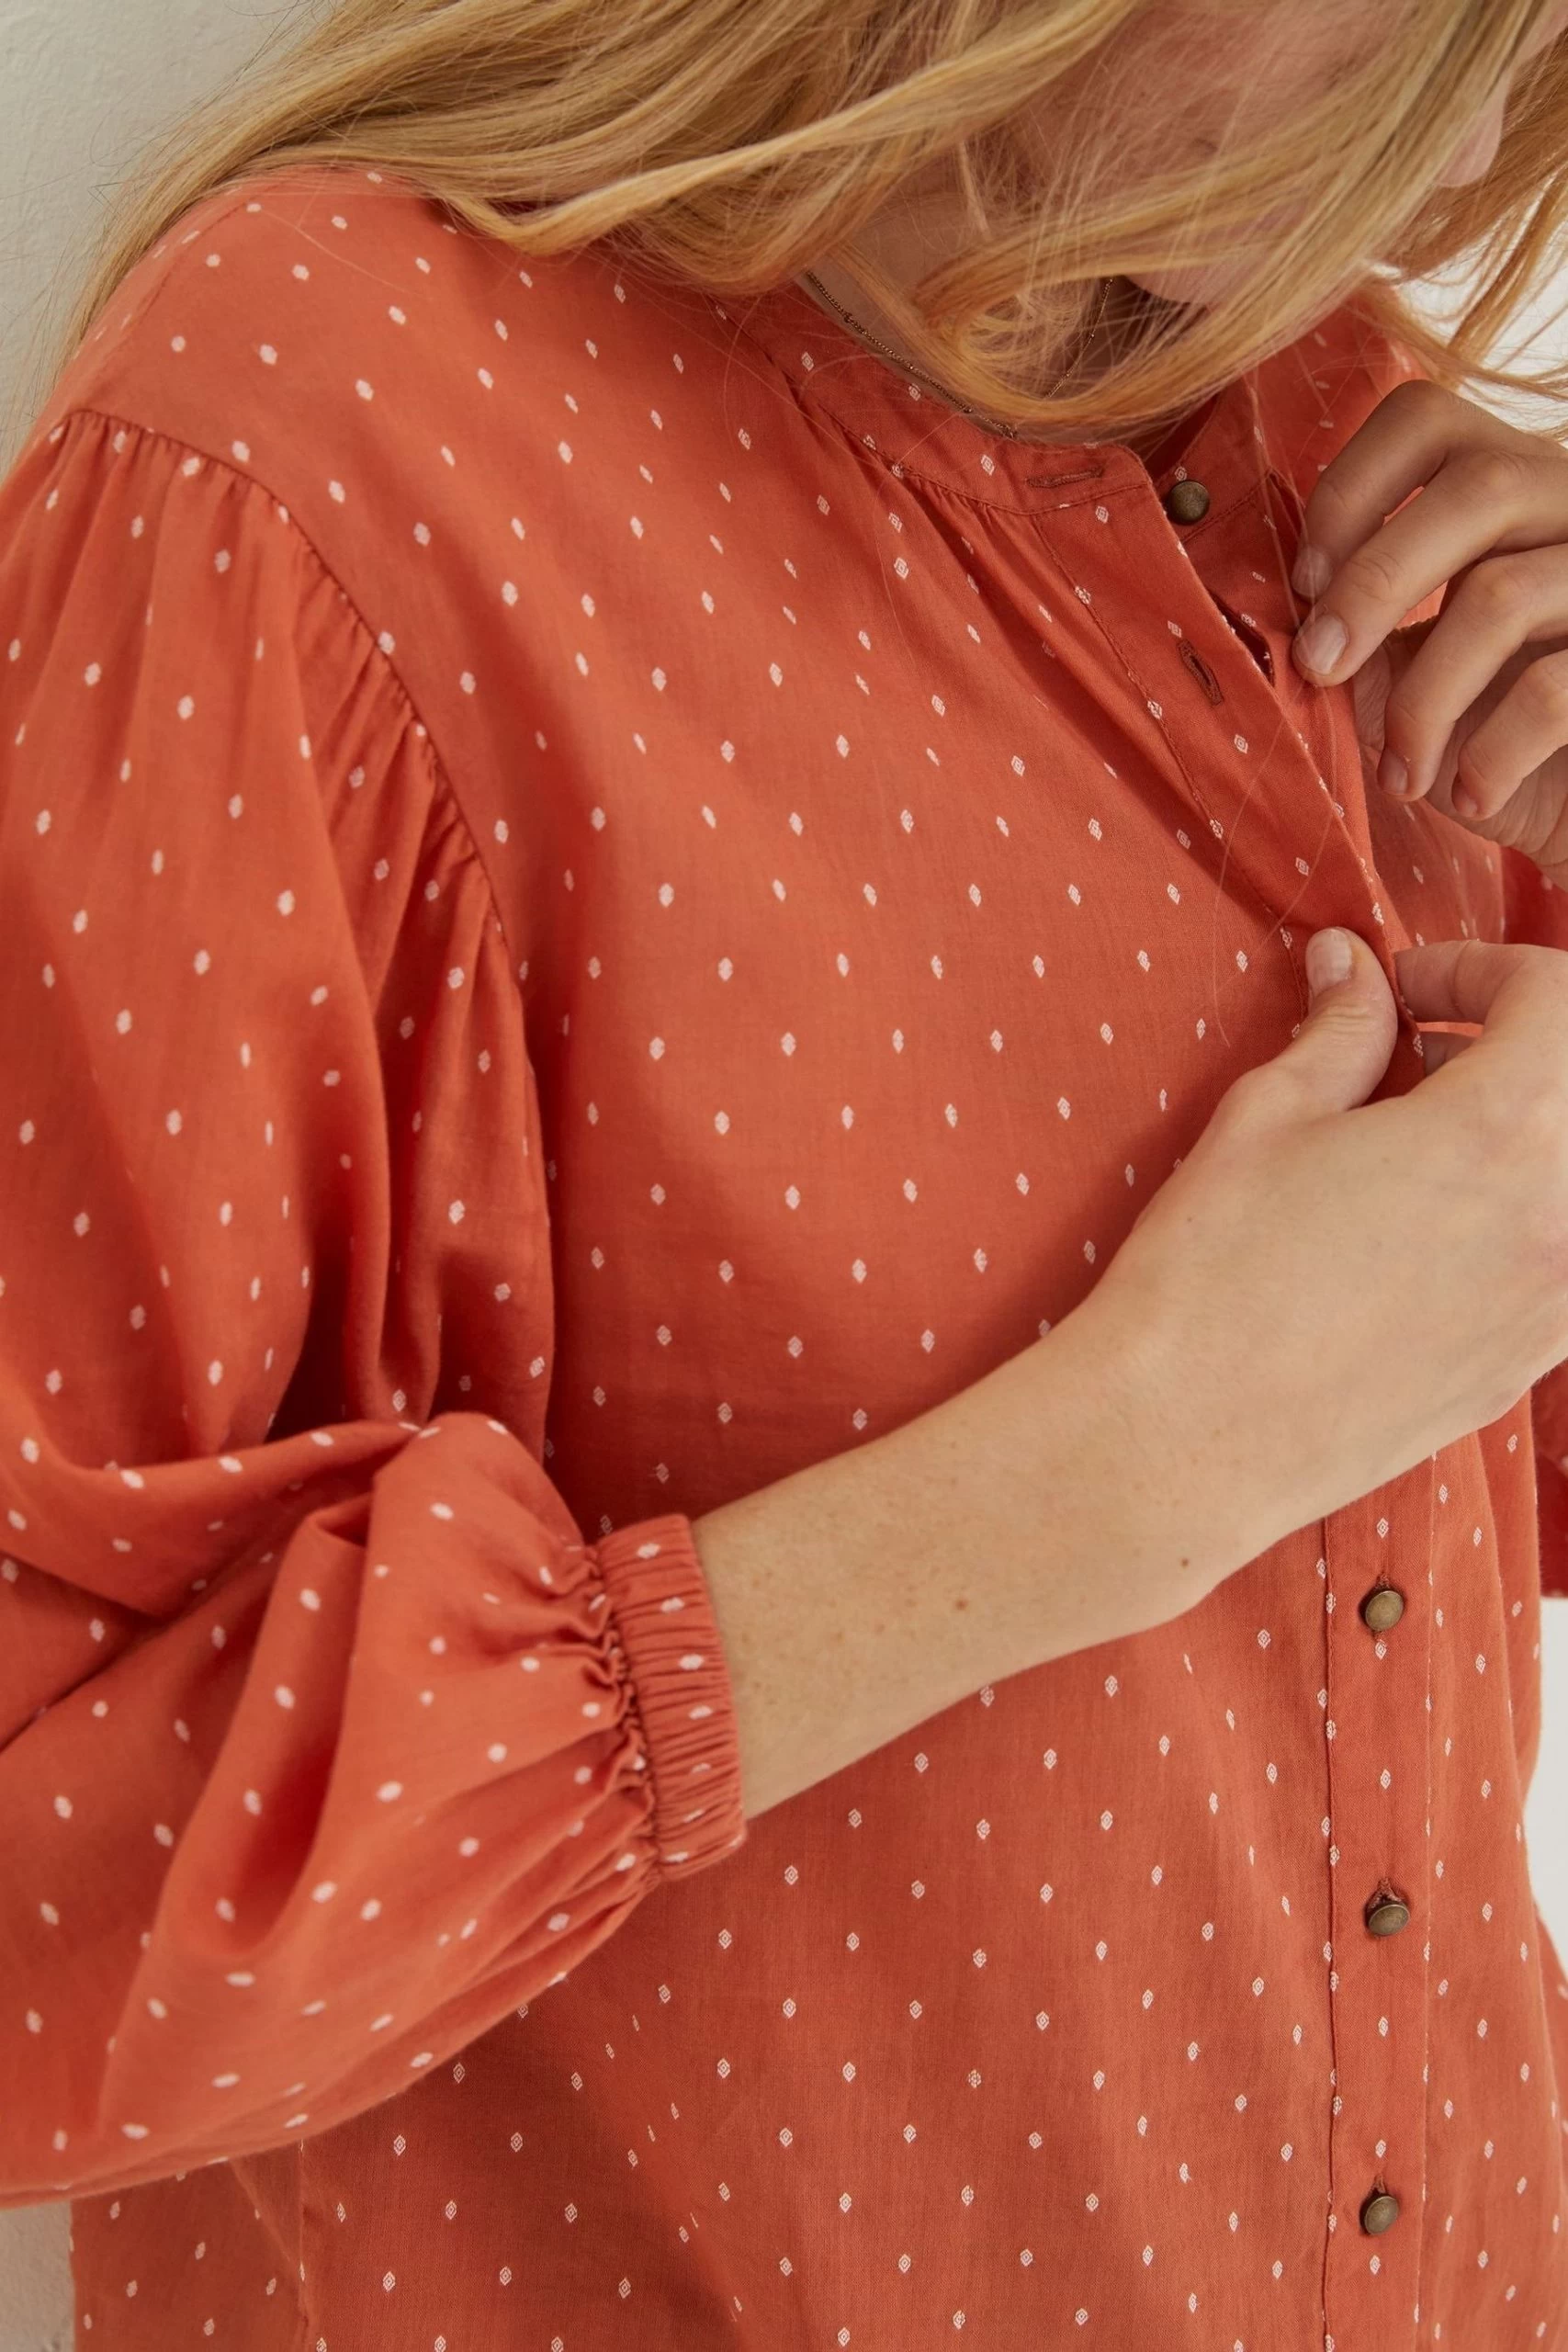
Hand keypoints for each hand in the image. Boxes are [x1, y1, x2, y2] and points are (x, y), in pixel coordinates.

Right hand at [1088, 927, 1567, 1577]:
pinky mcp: (1532, 1365)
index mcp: (1504, 1132)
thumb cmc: (1214, 1274)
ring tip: (1431, 1138)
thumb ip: (1339, 1034)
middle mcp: (1562, 1218)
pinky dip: (1527, 1214)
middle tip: (1427, 1047)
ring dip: (1530, 1131)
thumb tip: (1351, 966)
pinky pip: (1563, 1261)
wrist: (1189, 1437)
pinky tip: (1436, 1224)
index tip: (1409, 988)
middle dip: (1522, 1042)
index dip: (1480, 971)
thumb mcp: (1267, 1120)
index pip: (1557, 999)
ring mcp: (1560, 1302)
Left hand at [1288, 376, 1567, 888]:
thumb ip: (1356, 633)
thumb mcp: (1409, 672)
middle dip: (1373, 584)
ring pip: (1502, 595)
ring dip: (1422, 702)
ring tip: (1400, 774)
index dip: (1350, 489)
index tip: (1305, 580)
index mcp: (1504, 484)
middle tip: (1319, 666)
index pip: (1426, 417)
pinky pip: (1549, 690)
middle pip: (1476, 488)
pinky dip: (1488, 754)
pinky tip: (1468, 797)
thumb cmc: (1487, 731)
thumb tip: (1292, 626)